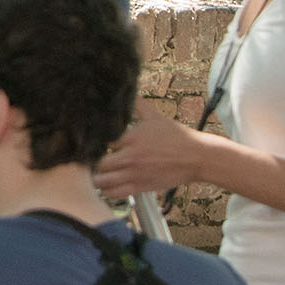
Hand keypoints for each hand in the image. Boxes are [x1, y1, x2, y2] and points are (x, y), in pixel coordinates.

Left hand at [93, 104, 212, 198]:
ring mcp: (134, 174)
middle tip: (88, 160)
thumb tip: (127, 91)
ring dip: (95, 177)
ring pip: (101, 181)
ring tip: (95, 173)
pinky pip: (114, 193)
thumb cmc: (176, 136)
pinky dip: (106, 190)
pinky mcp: (140, 187)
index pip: (99, 141)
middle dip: (90, 162)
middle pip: (96, 163)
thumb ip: (137, 105)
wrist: (197, 157)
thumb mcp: (155, 117)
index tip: (88, 143)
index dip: (91, 143)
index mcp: (132, 138)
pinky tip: (106, 184)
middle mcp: (130, 157)